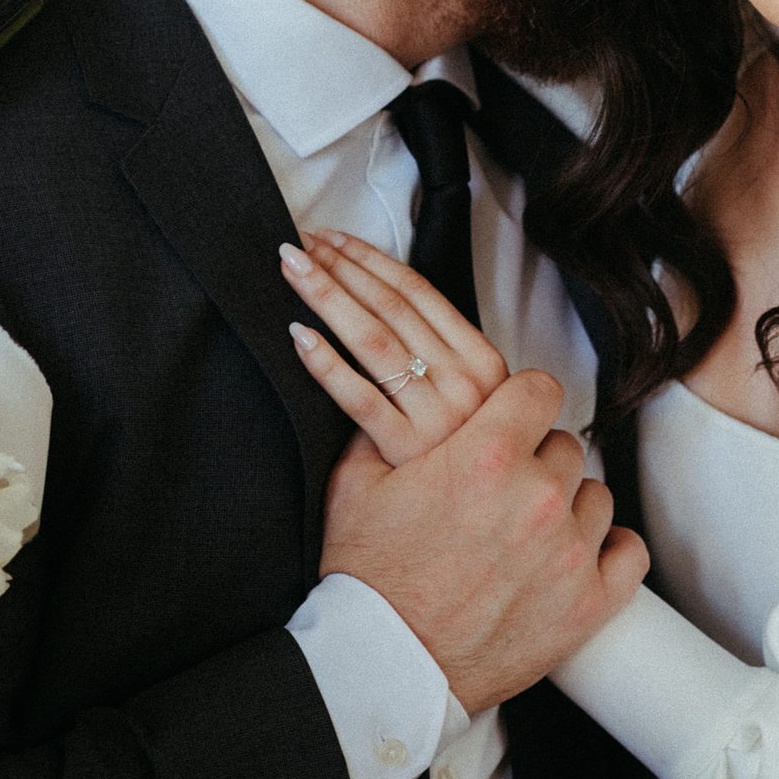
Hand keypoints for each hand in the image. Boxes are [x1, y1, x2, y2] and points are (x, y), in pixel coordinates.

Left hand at [281, 229, 507, 465]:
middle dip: (341, 268)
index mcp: (484, 363)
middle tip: (301, 243)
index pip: (419, 292)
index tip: (333, 238)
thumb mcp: (475, 403)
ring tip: (294, 271)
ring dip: (328, 297)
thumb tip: (379, 304)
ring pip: (373, 341)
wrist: (471, 540)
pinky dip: (326, 364)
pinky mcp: (405, 452)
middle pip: (391, 307)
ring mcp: (437, 417)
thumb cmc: (466, 465)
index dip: (371, 259)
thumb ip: (440, 358)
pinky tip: (299, 337)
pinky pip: (358, 399)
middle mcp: (465, 384)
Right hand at [320, 370, 648, 714]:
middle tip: (502, 491)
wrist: (384, 667)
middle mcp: (537, 496)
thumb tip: (400, 392)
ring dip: (567, 506)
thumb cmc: (368, 580)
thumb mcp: (356, 484)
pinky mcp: (587, 604)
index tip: (511, 421)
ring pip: (594, 496)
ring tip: (528, 530)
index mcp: (487, 456)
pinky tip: (577, 553)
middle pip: (564, 447)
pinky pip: (629, 552)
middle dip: (535, 461)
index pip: (540, 390)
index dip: (521, 403)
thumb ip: (386, 426)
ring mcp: (568, 552)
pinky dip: (609, 549)